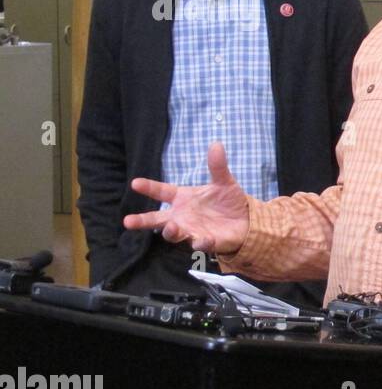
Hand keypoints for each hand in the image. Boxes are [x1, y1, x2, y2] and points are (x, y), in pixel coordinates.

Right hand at [123, 141, 250, 254]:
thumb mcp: (224, 182)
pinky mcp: (206, 242)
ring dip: (170, 231)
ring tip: (171, 226)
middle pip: (156, 219)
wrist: (246, 220)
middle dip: (142, 221)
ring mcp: (191, 230)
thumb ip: (217, 166)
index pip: (161, 192)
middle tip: (127, 221)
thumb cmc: (228, 200)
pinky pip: (200, 244)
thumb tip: (217, 145)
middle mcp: (182, 216)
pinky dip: (200, 242)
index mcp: (182, 198)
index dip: (149, 187)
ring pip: (174, 234)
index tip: (135, 183)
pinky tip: (203, 239)